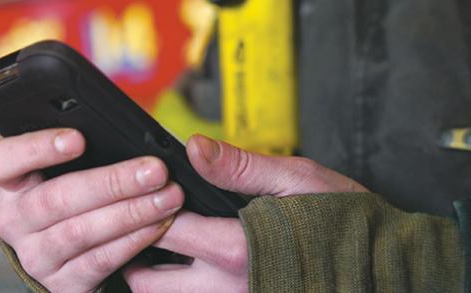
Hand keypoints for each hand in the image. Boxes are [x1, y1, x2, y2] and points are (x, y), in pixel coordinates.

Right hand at [0, 128, 183, 291]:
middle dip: (111, 183)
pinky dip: (133, 241)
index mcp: (11, 183)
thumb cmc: (75, 197)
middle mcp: (14, 220)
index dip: (38, 148)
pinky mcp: (61, 283)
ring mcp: (35, 255)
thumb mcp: (68, 171)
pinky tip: (158, 225)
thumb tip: (128, 136)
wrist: (70, 255)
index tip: (78, 139)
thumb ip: (86, 152)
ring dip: (131, 213)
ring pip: (80, 232)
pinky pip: (99, 261)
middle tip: (154, 171)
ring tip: (167, 197)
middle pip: (55, 198)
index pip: (3, 161)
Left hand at [121, 134, 367, 292]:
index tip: (141, 191)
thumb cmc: (346, 223)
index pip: (161, 229)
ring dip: (156, 277)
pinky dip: (183, 289)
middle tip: (136, 227)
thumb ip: (239, 166)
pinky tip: (191, 267)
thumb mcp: (297, 180)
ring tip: (158, 248)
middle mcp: (226, 288)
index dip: (144, 207)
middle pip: (148, 282)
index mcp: (236, 249)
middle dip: (133, 255)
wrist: (384, 271)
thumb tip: (193, 147)